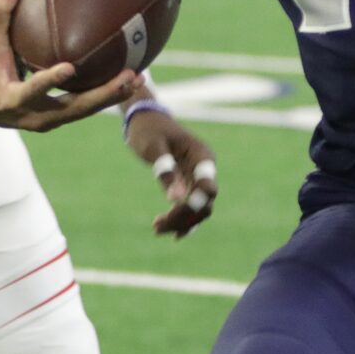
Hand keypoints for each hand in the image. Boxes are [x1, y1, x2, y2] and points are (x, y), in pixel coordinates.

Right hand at [0, 0, 139, 131]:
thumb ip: (0, 15)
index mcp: (11, 99)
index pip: (31, 91)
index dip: (49, 81)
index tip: (69, 68)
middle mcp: (33, 116)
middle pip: (72, 109)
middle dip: (102, 95)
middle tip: (127, 77)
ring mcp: (48, 121)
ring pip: (84, 111)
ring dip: (112, 96)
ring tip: (138, 78)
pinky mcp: (58, 118)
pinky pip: (85, 109)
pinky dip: (106, 97)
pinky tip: (130, 83)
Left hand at [125, 107, 218, 237]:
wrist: (146, 121)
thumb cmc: (149, 130)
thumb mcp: (154, 147)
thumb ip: (165, 171)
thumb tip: (174, 200)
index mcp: (201, 156)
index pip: (208, 186)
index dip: (195, 202)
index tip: (172, 209)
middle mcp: (204, 169)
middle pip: (204, 203)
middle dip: (184, 217)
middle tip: (157, 225)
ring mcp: (197, 178)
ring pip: (198, 209)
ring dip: (181, 222)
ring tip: (156, 228)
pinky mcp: (188, 184)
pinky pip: (191, 207)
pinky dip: (181, 219)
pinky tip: (169, 232)